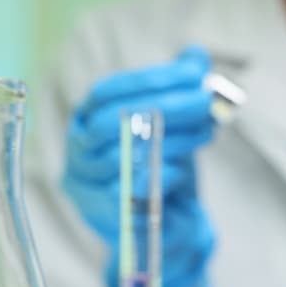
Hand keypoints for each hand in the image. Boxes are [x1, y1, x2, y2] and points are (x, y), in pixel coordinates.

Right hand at [62, 46, 215, 286]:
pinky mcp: (104, 216)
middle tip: (206, 100)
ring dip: (173, 139)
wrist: (162, 232)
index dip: (151, 79)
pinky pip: (132, 189)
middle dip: (167, 106)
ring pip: (126, 153)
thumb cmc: (163, 170)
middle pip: (116, 120)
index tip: (193, 73)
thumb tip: (196, 54)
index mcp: (86, 122)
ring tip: (207, 131)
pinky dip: (162, 174)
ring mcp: (86, 186)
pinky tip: (184, 168)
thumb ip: (179, 88)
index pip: (109, 92)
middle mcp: (78, 151)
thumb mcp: (173, 125)